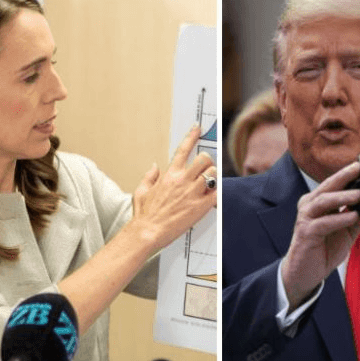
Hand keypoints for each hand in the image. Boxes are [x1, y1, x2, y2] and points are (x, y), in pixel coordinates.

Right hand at [128, 124, 216, 252]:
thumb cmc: (143, 214)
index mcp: (169, 175)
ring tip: (210, 185)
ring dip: (214, 178)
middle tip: (206, 171)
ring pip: (213, 174)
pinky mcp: (200, 207)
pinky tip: (215, 197)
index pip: (183, 150)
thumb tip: (154, 166)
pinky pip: (217, 194)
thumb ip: (149, 176)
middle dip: (207, 163)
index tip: (198, 128)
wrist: (146, 232)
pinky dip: (219, 194)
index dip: (192, 136)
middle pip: (204, 160)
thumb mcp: (141, 191)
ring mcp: (192, 193)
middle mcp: (182, 181)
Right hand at [280, 161, 359, 309]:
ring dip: (342, 197)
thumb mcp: (346, 233)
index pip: (335, 184)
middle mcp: (309, 207)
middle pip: (327, 186)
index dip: (351, 174)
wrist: (304, 273)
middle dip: (344, 176)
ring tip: (359, 194)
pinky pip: (323, 223)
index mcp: (318, 203)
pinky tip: (351, 216)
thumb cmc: (322, 250)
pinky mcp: (306, 233)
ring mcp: (306, 219)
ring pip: (323, 202)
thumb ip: (358, 218)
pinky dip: (339, 219)